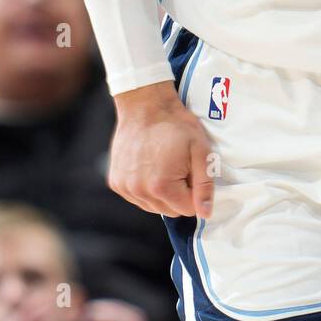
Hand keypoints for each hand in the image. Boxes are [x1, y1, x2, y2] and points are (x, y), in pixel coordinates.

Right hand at [110, 84, 215, 218]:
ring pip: (153, 206)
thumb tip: (205, 214)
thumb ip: (204, 186)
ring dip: (163, 193)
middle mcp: (139, 192)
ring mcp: (125, 188)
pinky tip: (150, 167)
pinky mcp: (116, 182)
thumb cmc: (176, 126)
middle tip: (180, 167)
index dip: (195, 192)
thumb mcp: (200, 152)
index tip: (192, 171)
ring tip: (164, 166)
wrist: (145, 107)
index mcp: (162, 187)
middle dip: (180, 194)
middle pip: (170, 211)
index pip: (188, 209)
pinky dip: (146, 188)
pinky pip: (138, 197)